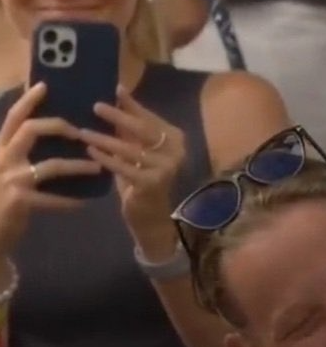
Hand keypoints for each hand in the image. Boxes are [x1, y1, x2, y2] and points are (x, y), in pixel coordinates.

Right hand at [0, 82, 101, 255]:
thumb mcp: (5, 171)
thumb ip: (20, 155)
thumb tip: (51, 138)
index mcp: (0, 149)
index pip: (13, 118)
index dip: (28, 101)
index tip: (45, 85)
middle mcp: (2, 158)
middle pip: (30, 130)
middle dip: (58, 125)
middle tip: (81, 131)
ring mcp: (10, 179)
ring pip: (51, 165)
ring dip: (78, 165)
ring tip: (98, 167)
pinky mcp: (19, 200)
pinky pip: (53, 199)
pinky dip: (70, 201)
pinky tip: (84, 203)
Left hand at [80, 85, 185, 247]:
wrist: (150, 214)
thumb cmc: (141, 176)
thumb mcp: (138, 148)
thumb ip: (131, 125)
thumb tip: (117, 92)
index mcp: (175, 138)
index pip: (150, 117)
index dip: (132, 104)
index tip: (114, 89)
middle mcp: (176, 151)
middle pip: (144, 129)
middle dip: (119, 116)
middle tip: (96, 106)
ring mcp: (167, 168)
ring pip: (131, 149)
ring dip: (105, 139)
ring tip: (83, 131)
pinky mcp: (153, 183)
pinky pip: (125, 168)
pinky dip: (106, 159)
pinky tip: (90, 152)